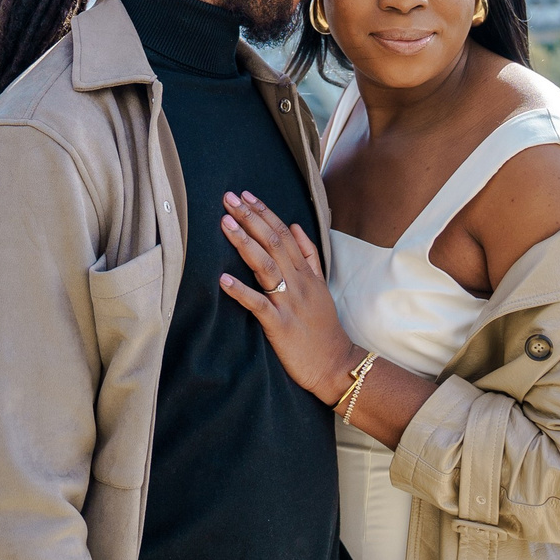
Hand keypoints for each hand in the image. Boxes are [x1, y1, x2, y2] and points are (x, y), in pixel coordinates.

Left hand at [218, 191, 363, 404]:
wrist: (335, 363)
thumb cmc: (324, 327)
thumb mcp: (322, 286)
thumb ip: (310, 256)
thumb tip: (294, 226)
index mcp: (306, 272)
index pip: (283, 233)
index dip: (263, 213)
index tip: (244, 195)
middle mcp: (298, 282)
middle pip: (273, 242)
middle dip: (249, 218)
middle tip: (228, 198)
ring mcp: (289, 303)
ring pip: (266, 266)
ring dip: (244, 243)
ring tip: (225, 224)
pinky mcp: (280, 326)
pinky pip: (258, 305)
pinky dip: (241, 291)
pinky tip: (223, 279)